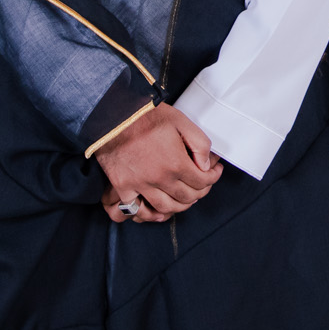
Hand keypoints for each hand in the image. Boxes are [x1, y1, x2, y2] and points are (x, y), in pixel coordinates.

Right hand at [94, 104, 221, 223]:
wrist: (113, 115)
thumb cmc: (146, 115)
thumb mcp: (181, 121)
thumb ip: (199, 144)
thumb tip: (207, 164)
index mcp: (176, 163)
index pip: (202, 181)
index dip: (213, 177)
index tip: (215, 171)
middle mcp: (160, 179)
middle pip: (188, 197)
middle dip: (200, 191)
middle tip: (203, 183)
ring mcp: (141, 185)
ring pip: (167, 207)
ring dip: (181, 205)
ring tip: (185, 197)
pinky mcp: (124, 187)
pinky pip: (139, 210)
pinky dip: (152, 214)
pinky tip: (160, 210)